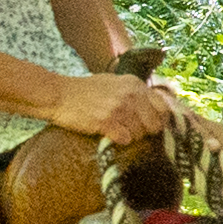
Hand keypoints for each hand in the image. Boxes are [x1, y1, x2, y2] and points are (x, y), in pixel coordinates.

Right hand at [52, 69, 186, 151]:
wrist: (59, 95)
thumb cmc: (85, 91)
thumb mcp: (114, 83)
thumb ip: (134, 93)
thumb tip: (155, 109)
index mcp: (135, 84)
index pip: (164, 108)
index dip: (159, 121)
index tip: (151, 127)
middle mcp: (131, 94)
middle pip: (155, 124)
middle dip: (145, 132)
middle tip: (131, 131)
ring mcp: (120, 108)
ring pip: (140, 134)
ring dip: (129, 137)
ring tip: (115, 130)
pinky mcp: (108, 121)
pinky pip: (125, 139)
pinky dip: (118, 140)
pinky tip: (108, 134)